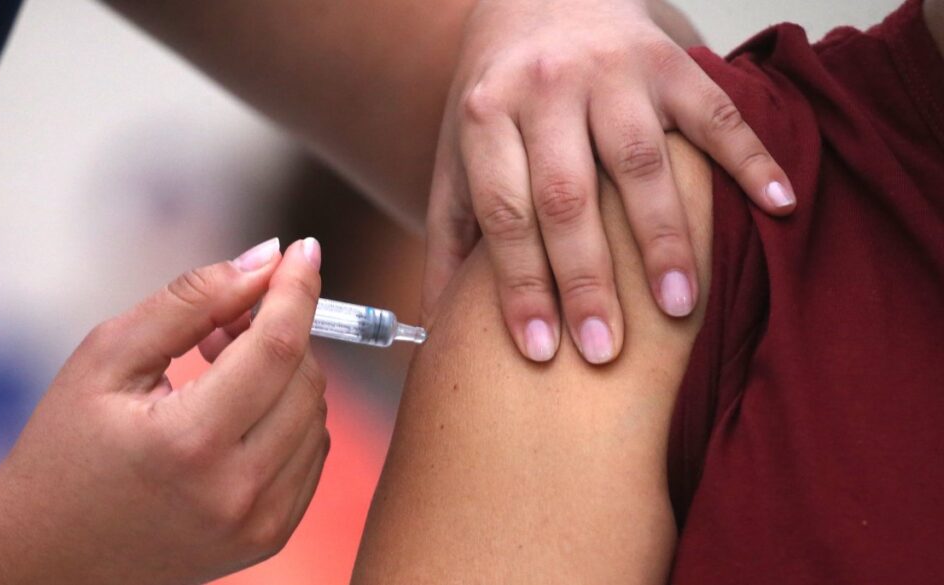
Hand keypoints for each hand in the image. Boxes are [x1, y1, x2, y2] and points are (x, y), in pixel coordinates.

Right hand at [0, 238, 328, 584]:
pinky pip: (312, 451)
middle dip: (279, 330)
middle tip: (226, 321)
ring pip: (316, 413)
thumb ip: (190, 300)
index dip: (296, 289)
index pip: (276, 347)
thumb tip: (266, 258)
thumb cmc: (68, 447)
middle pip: (305, 379)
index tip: (303, 250)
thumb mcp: (107, 357)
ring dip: (285, 372)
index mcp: (189, 442)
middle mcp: (237, 490)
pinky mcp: (272, 535)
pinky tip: (239, 408)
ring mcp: (261, 521)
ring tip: (220, 366)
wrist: (52, 553)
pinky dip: (289, 414)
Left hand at [423, 0, 794, 363]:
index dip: (520, 284)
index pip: (504, 211)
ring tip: (680, 307)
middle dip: (587, 278)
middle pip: (568, 194)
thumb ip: (451, 236)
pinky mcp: (669, 60)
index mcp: (485, 114)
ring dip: (664, 237)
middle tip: (605, 352)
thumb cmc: (497, 99)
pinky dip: (750, 156)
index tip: (541, 351)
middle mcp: (546, 88)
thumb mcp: (458, 157)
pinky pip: (715, 111)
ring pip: (641, 161)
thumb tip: (435, 329)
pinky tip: (779, 205)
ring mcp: (612, 70)